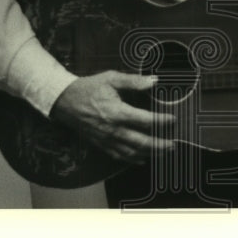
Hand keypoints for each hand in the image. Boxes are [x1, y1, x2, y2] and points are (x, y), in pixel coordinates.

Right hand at [51, 71, 175, 163]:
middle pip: (142, 142)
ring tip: (164, 152)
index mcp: (117, 112)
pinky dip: (133, 160)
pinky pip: (119, 156)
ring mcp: (107, 140)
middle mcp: (113, 129)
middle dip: (160, 145)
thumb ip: (133, 81)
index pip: (146, 121)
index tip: (173, 119)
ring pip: (132, 152)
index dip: (162, 121)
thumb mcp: (111, 78)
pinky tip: (142, 159)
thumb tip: (154, 81)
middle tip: (173, 144)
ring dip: (150, 154)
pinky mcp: (101, 144)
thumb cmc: (88, 88)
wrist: (64, 101)